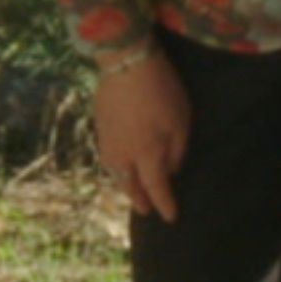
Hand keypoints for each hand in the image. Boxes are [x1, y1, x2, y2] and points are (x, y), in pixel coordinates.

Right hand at [95, 50, 188, 220]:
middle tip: (146, 211)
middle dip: (140, 200)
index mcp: (148, 155)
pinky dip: (115, 169)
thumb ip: (177, 151)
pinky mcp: (100, 128)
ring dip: (125, 185)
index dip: (164, 204)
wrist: (126, 63)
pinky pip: (107, 158)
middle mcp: (124, 155)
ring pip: (116, 173)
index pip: (157, 188)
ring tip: (131, 191)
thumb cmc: (161, 91)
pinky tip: (119, 166)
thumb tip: (171, 171)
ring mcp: (108, 142)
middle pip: (130, 185)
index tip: (171, 218)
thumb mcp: (181, 121)